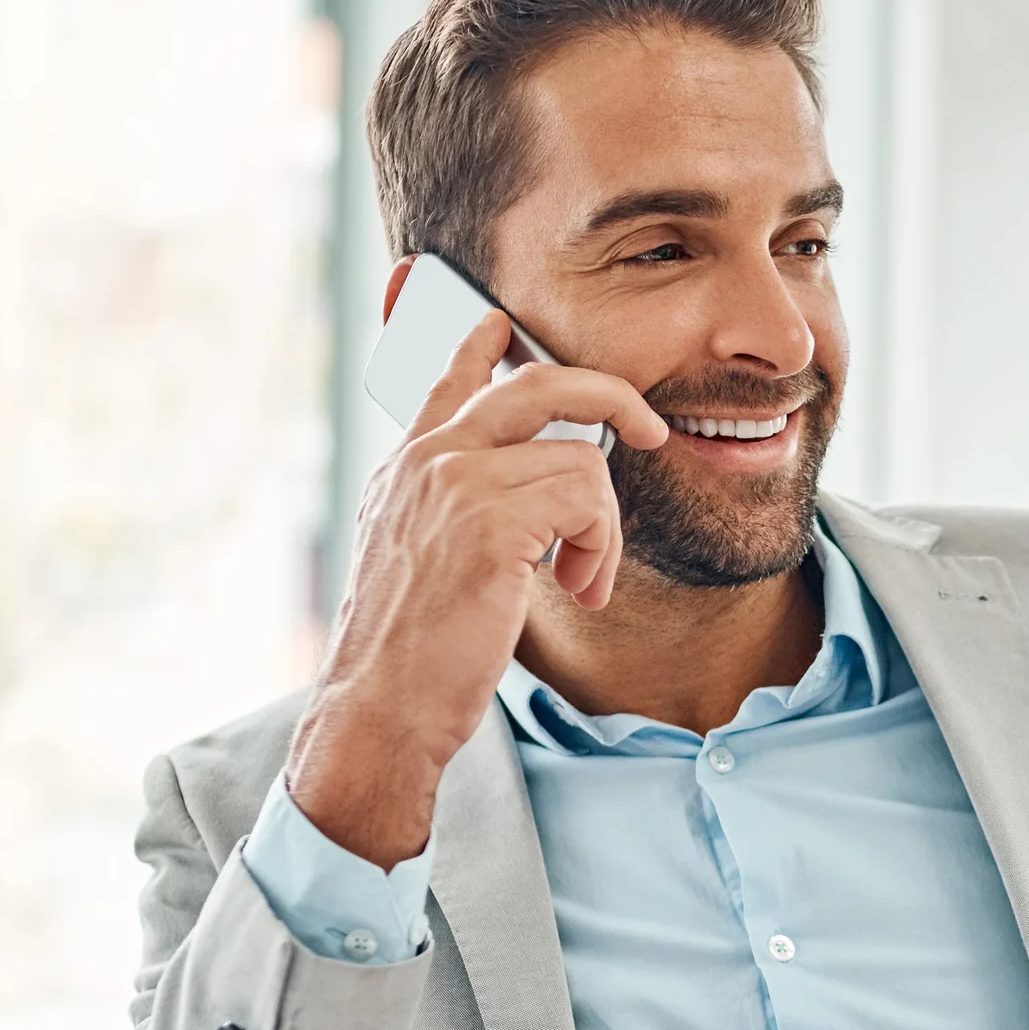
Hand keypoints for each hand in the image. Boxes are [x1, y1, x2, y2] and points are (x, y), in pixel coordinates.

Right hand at [284, 296, 668, 869]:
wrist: (380, 707)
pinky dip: (600, 547)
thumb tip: (535, 503)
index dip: (480, 342)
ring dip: (604, 525)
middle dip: (609, 393)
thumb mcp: (423, 563)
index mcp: (407, 467)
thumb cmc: (411, 653)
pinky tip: (578, 588)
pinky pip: (587, 498)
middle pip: (537, 381)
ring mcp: (454, 483)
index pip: (447, 376)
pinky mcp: (489, 520)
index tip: (502, 322)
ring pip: (580, 456)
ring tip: (583, 577)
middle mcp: (426, 459)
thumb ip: (463, 515)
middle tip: (648, 430)